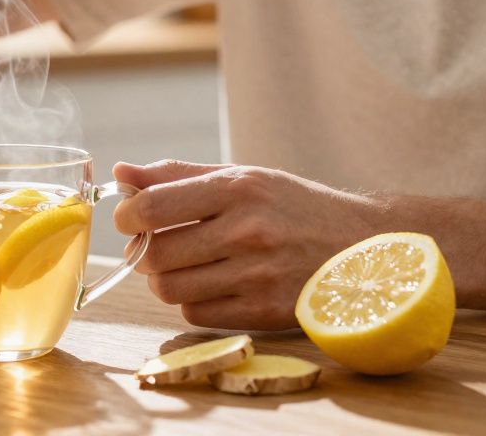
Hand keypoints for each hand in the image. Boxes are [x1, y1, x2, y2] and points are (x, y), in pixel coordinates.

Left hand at [114, 160, 383, 329]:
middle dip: (142, 251)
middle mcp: (248, 231)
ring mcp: (258, 275)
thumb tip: (121, 172)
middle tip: (152, 245)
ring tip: (182, 265)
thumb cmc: (293, 207)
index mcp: (239, 189)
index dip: (127, 216)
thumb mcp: (242, 178)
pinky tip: (210, 284)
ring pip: (171, 288)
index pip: (154, 206)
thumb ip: (177, 175)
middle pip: (156, 253)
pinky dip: (192, 301)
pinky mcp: (266, 311)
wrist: (364, 246)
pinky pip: (196, 314)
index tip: (129, 218)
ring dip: (163, 279)